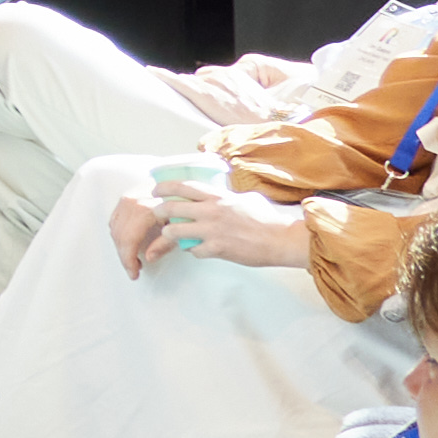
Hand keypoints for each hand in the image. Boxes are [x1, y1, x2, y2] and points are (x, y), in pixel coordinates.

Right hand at [101, 175, 175, 276]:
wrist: (181, 187)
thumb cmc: (183, 204)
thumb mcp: (179, 226)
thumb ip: (165, 243)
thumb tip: (149, 257)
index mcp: (144, 210)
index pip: (128, 241)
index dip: (129, 260)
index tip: (134, 273)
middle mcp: (132, 202)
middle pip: (119, 237)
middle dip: (125, 256)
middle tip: (133, 269)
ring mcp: (127, 199)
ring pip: (115, 229)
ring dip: (121, 246)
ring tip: (133, 258)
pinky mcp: (125, 197)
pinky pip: (115, 220)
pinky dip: (119, 234)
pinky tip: (129, 242)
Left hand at [151, 182, 306, 280]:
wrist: (281, 240)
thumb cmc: (267, 219)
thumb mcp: (246, 199)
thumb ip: (229, 197)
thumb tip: (223, 195)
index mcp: (218, 197)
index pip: (183, 187)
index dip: (165, 187)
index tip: (157, 190)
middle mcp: (211, 211)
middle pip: (171, 208)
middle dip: (159, 211)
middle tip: (156, 213)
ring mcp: (212, 231)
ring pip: (175, 231)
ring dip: (170, 233)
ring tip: (171, 235)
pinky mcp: (216, 249)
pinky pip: (193, 250)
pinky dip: (193, 250)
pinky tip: (198, 249)